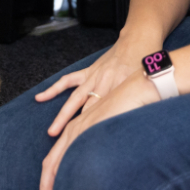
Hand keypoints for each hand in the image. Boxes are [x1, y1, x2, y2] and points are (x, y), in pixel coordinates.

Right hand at [36, 36, 156, 137]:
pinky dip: (54, 89)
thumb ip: (140, 105)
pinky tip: (41, 98)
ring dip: (63, 116)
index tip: (85, 150)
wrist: (139, 39)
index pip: (104, 118)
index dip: (95, 134)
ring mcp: (93, 78)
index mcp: (119, 91)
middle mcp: (103, 85)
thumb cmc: (146, 66)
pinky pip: (69, 81)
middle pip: (88, 113)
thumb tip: (136, 128)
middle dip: (77, 131)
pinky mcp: (89, 71)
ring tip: (52, 132)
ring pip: (75, 100)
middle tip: (66, 148)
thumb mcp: (148, 86)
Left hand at [39, 72, 157, 189]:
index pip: (55, 160)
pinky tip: (59, 173)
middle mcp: (74, 128)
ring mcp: (81, 125)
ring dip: (51, 179)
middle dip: (46, 185)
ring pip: (58, 156)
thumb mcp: (108, 132)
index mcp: (76, 130)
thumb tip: (100, 171)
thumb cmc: (126, 109)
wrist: (138, 88)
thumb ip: (99, 147)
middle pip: (52, 160)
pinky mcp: (91, 123)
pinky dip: (65, 163)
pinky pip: (74, 145)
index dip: (50, 181)